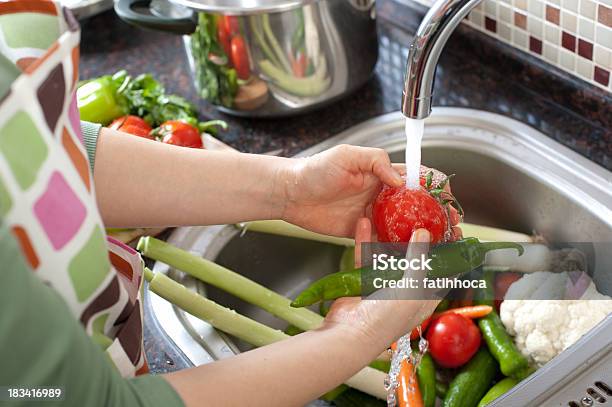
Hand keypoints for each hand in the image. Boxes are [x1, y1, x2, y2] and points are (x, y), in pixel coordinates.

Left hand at [280, 144, 461, 239]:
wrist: (291, 193)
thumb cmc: (314, 170)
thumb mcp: (347, 156)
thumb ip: (376, 162)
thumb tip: (400, 179)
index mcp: (381, 173)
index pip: (416, 178)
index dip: (435, 186)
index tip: (447, 197)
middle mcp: (381, 194)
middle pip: (416, 204)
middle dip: (437, 214)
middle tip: (452, 226)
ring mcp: (373, 214)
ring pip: (404, 224)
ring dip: (423, 233)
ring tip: (441, 243)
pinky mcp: (362, 232)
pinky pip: (384, 240)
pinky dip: (399, 246)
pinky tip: (412, 253)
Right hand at [321, 219, 440, 349]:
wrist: (349, 335)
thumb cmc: (386, 319)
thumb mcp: (411, 288)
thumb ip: (418, 259)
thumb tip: (424, 232)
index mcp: (424, 298)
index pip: (442, 271)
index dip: (448, 251)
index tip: (452, 229)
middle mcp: (405, 291)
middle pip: (415, 259)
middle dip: (418, 237)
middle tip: (422, 214)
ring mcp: (383, 285)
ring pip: (388, 255)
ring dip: (387, 235)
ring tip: (391, 214)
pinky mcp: (362, 280)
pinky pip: (365, 256)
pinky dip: (365, 240)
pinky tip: (365, 222)